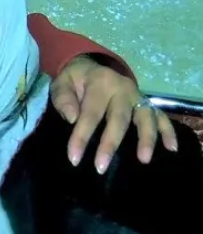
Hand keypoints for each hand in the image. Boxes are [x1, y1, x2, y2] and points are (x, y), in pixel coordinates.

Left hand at [50, 55, 177, 172]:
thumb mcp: (61, 83)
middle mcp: (122, 88)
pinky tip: (171, 148)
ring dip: (146, 138)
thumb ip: (63, 99)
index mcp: (99, 82)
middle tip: (101, 167)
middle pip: (119, 118)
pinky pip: (161, 116)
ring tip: (143, 159)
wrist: (90, 66)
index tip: (74, 158)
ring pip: (145, 117)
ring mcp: (137, 95)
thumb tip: (72, 118)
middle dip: (110, 144)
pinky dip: (168, 131)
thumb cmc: (74, 80)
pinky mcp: (146, 102)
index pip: (90, 113)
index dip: (82, 136)